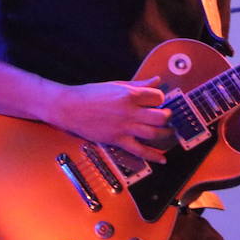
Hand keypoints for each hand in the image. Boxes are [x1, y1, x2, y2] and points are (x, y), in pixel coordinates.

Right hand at [48, 76, 173, 163]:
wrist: (70, 108)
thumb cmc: (91, 94)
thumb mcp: (117, 85)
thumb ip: (139, 84)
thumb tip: (157, 80)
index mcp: (129, 95)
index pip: (157, 97)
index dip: (161, 99)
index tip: (159, 101)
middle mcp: (129, 111)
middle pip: (160, 116)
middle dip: (167, 117)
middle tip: (167, 117)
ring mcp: (124, 127)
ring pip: (153, 133)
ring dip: (165, 134)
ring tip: (168, 132)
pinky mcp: (117, 140)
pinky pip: (139, 150)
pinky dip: (153, 156)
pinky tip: (162, 159)